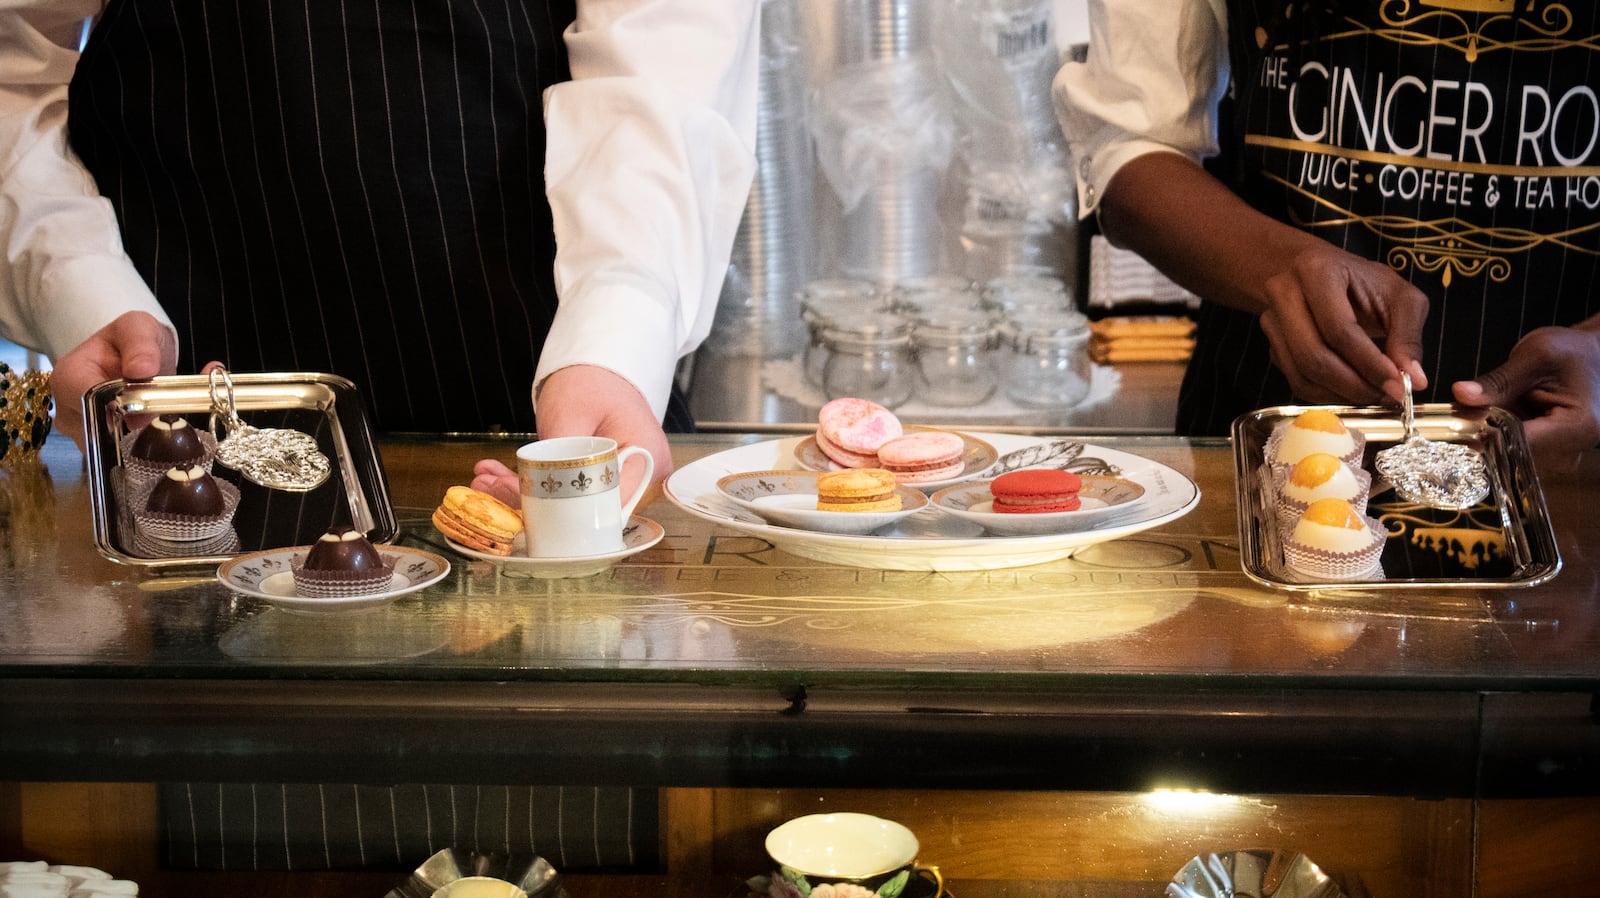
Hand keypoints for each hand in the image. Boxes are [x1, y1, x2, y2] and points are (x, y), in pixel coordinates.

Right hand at [49, 311, 176, 451]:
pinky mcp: (94, 443)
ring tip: (159, 424)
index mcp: (69, 375)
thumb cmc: (131, 339)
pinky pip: (114, 455)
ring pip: (107, 450)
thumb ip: (141, 344)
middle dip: (131, 430)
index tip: (149, 411)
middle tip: (161, 421)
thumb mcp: (138, 327)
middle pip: (96, 432)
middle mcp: (66, 406)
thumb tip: (141, 370)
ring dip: (136, 441)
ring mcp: (78, 429)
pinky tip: (153, 434)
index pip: (87, 404)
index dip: (119, 411)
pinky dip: (136, 447)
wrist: (134, 354)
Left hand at [470, 365, 671, 505]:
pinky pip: (570, 495)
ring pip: (572, 505)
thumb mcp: (569, 416)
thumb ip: (560, 459)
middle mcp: (644, 480)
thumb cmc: (592, 382)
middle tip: (486, 484)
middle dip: (531, 502)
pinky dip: (535, 486)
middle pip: (587, 509)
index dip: (563, 514)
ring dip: (526, 495)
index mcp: (646, 464)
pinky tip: (499, 477)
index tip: (517, 497)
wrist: (600, 369)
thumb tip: (539, 499)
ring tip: (485, 478)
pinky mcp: (604, 482)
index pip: (608, 507)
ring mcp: (625, 483)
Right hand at [1257, 244, 1429, 405]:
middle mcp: (1283, 293)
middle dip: (1354, 384)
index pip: (1339, 329)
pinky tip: (1352, 391)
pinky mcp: (1272, 346)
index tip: (1398, 386)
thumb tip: (1415, 380)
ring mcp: (1271, 321)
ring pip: (1302, 373)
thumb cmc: (1366, 284)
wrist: (1324, 277)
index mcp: (1317, 271)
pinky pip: (1296, 381)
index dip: (1369, 363)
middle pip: (1313, 355)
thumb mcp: (1400, 297)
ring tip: (1373, 395)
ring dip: (1340, 394)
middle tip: (1385, 396)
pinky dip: (1326, 395)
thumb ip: (1408, 336)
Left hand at [1452, 325, 1599, 469]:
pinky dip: (1491, 433)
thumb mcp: (1537, 355)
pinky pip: (1510, 448)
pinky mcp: (1546, 451)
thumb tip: (1461, 394)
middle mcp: (1570, 449)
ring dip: (1481, 435)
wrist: (1593, 355)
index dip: (1482, 435)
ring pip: (1505, 454)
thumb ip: (1499, 380)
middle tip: (1452, 414)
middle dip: (1477, 435)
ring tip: (1463, 412)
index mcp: (1576, 426)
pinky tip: (1477, 416)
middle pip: (1510, 454)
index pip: (1518, 444)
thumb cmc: (1573, 351)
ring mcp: (1558, 453)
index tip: (1453, 424)